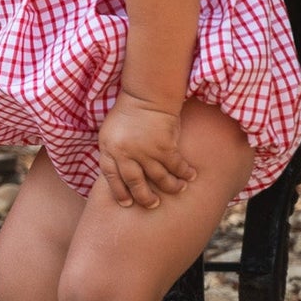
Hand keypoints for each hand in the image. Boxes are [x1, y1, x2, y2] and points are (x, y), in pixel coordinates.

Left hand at [97, 92, 197, 208]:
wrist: (146, 96)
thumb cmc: (127, 113)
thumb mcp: (110, 133)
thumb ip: (113, 152)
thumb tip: (119, 175)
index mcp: (109, 149)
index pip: (111, 177)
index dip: (119, 192)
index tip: (127, 203)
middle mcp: (125, 153)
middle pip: (134, 183)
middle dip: (144, 197)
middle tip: (153, 204)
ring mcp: (144, 151)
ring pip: (158, 178)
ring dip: (170, 187)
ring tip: (178, 189)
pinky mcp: (163, 146)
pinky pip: (175, 166)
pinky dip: (184, 172)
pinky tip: (190, 175)